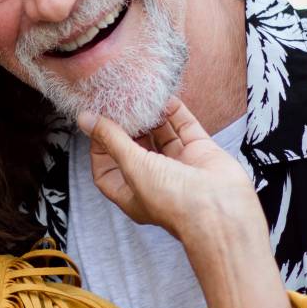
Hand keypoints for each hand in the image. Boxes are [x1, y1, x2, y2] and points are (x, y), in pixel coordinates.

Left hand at [79, 97, 292, 307]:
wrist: (221, 211)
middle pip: (135, 150)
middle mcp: (156, 181)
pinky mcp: (201, 153)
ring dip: (151, 118)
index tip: (96, 124)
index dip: (101, 148)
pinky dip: (176, 113)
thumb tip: (85, 119)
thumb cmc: (172, 201)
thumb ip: (111, 140)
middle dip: (127, 128)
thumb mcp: (132, 167)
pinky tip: (165, 98)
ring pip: (161, 136)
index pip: (108, 169)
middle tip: (118, 103)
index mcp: (134, 194)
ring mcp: (180, 167)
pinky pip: (185, 128)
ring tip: (140, 96)